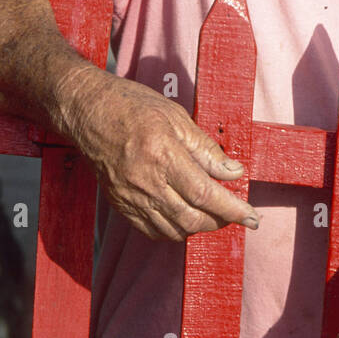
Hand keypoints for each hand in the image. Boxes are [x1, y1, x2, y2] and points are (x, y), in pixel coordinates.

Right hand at [59, 67, 259, 242]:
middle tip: (235, 214)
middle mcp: (146, 182)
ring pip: (173, 230)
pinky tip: (185, 218)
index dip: (233, 209)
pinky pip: (152, 231)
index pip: (205, 194)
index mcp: (163, 155)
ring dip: (199, 228)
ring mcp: (131, 197)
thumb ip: (206, 149)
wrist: (86, 112)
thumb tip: (234, 172)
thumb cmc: (132, 106)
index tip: (252, 217)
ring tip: (212, 215)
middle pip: (192, 219)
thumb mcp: (176, 117)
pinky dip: (174, 231)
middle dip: (220, 222)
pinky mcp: (120, 204)